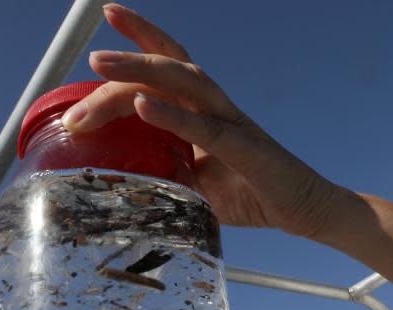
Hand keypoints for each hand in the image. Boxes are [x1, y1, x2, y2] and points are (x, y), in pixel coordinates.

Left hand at [62, 3, 345, 238]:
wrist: (305, 208)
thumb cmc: (252, 194)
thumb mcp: (195, 186)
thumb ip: (162, 175)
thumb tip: (121, 182)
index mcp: (203, 110)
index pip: (166, 64)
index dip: (138, 39)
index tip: (107, 15)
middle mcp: (215, 106)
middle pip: (164, 67)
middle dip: (122, 63)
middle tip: (88, 62)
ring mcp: (231, 122)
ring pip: (182, 81)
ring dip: (138, 69)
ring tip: (100, 63)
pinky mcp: (245, 148)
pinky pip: (204, 128)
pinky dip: (171, 115)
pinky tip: (144, 105)